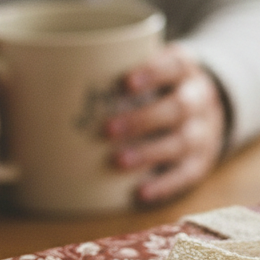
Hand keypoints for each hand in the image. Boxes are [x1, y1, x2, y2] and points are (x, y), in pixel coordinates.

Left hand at [105, 44, 226, 203]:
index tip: (125, 83)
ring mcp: (204, 133)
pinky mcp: (202, 162)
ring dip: (150, 152)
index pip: (175, 67)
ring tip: (118, 161)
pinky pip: (187, 174)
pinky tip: (141, 193)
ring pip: (182, 142)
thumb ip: (120, 69)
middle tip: (107, 129)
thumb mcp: (154, 69)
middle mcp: (199, 101)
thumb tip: (50, 80)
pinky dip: (165, 184)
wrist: (209, 111)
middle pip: (178, 108)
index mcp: (185, 71)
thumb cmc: (162, 88)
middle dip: (143, 119)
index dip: (153, 73)